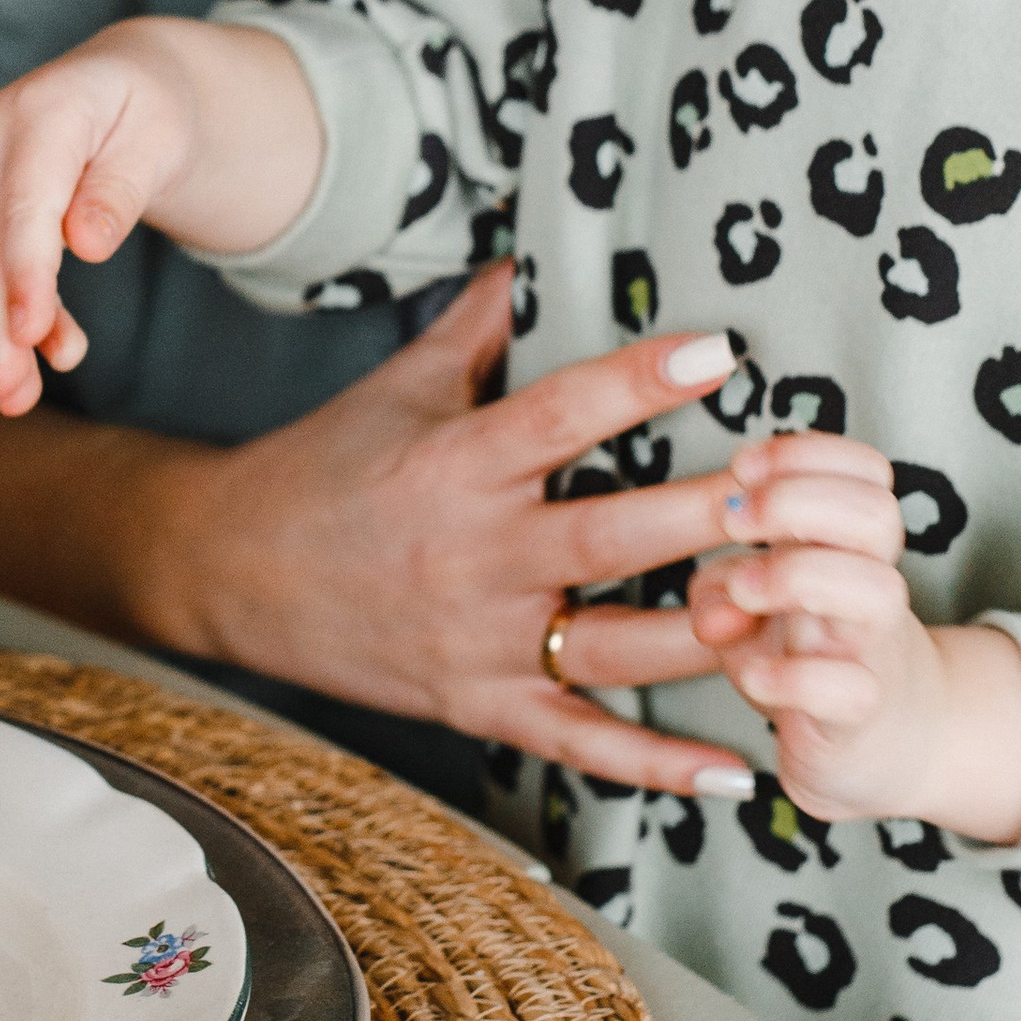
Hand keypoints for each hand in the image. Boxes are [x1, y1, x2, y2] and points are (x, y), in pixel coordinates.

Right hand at [0, 17, 320, 412]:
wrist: (123, 84)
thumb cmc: (151, 109)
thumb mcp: (161, 138)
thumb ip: (122, 187)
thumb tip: (88, 242)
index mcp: (44, 107)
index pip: (27, 201)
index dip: (26, 271)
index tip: (30, 332)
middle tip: (12, 391)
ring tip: (17, 397)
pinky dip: (4, 316)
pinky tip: (24, 365)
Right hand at [132, 263, 760, 792]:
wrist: (231, 573)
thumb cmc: (323, 468)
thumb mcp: (398, 387)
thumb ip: (478, 325)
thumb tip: (538, 252)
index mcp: (456, 464)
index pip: (558, 413)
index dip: (638, 381)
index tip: (717, 351)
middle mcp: (474, 555)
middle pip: (608, 536)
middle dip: (705, 516)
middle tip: (788, 493)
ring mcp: (480, 640)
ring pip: (612, 645)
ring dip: (705, 633)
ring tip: (789, 615)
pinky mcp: (480, 704)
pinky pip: (579, 741)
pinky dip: (655, 765)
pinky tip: (736, 768)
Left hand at [689, 430, 1020, 837]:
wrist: (878, 747)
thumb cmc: (808, 654)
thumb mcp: (752, 609)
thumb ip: (719, 590)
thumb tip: (715, 610)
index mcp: (850, 547)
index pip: (864, 470)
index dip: (806, 453)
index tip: (743, 469)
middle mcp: (870, 590)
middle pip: (876, 514)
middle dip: (797, 500)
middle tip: (737, 520)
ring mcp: (872, 652)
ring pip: (876, 591)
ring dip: (795, 577)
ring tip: (744, 594)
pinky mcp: (861, 718)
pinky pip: (847, 690)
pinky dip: (790, 678)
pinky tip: (752, 675)